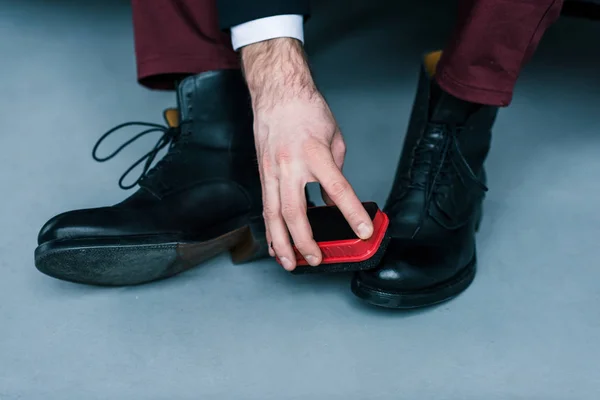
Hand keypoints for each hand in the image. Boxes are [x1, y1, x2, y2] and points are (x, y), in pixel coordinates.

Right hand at [241, 38, 373, 270]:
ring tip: (290, 263)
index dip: (351, 213)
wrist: (277, 92)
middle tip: (317, 259)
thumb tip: (334, 199)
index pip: (336, 189)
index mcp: (314, 153)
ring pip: (273, 215)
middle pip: (295, 212)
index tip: (363, 231)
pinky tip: (275, 244)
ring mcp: (272, 171)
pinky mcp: (262, 174)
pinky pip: (266, 207)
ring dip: (281, 243)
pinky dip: (270, 229)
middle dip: (305, 241)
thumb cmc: (305, 109)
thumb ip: (335, 172)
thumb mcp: (333, 138)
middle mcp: (289, 165)